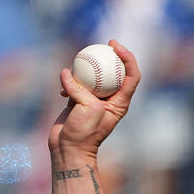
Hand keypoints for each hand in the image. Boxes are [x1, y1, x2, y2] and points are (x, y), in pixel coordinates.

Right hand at [47, 40, 141, 159]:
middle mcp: (110, 99)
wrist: (68, 148)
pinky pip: (75, 84)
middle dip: (110, 57)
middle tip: (101, 44)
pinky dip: (68, 82)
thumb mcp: (87, 108)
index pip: (132, 76)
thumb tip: (66, 73)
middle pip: (115, 72)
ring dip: (85, 69)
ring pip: (93, 76)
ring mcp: (94, 100)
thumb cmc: (84, 132)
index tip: (116, 46)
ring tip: (78, 62)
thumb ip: (80, 89)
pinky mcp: (78, 101)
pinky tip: (62, 84)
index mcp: (120, 102)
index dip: (128, 58)